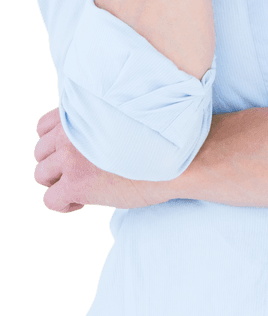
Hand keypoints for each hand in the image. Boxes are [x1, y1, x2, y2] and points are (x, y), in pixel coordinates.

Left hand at [33, 107, 160, 212]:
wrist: (178, 158)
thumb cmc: (159, 139)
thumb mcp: (123, 117)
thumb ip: (98, 121)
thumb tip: (87, 141)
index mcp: (82, 111)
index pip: (43, 127)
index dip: (58, 144)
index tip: (77, 153)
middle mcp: (71, 130)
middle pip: (39, 152)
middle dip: (57, 164)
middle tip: (82, 173)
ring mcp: (71, 156)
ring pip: (41, 174)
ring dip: (59, 182)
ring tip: (84, 187)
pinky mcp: (77, 183)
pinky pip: (50, 200)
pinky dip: (64, 204)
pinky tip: (84, 201)